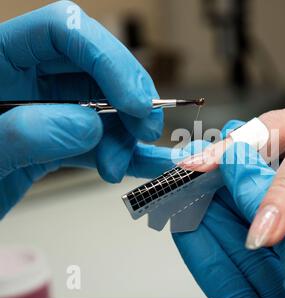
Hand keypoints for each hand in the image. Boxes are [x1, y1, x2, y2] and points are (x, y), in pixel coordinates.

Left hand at [0, 1, 161, 217]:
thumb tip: (89, 126)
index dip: (107, 58)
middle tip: (145, 130)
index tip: (134, 102)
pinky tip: (144, 164)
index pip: (62, 30)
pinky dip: (125, 153)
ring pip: (105, 107)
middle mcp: (27, 78)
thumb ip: (26, 135)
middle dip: (128, 99)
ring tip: (119, 167)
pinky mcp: (58, 140)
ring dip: (124, 137)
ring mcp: (47, 110)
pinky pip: (100, 139)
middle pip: (95, 67)